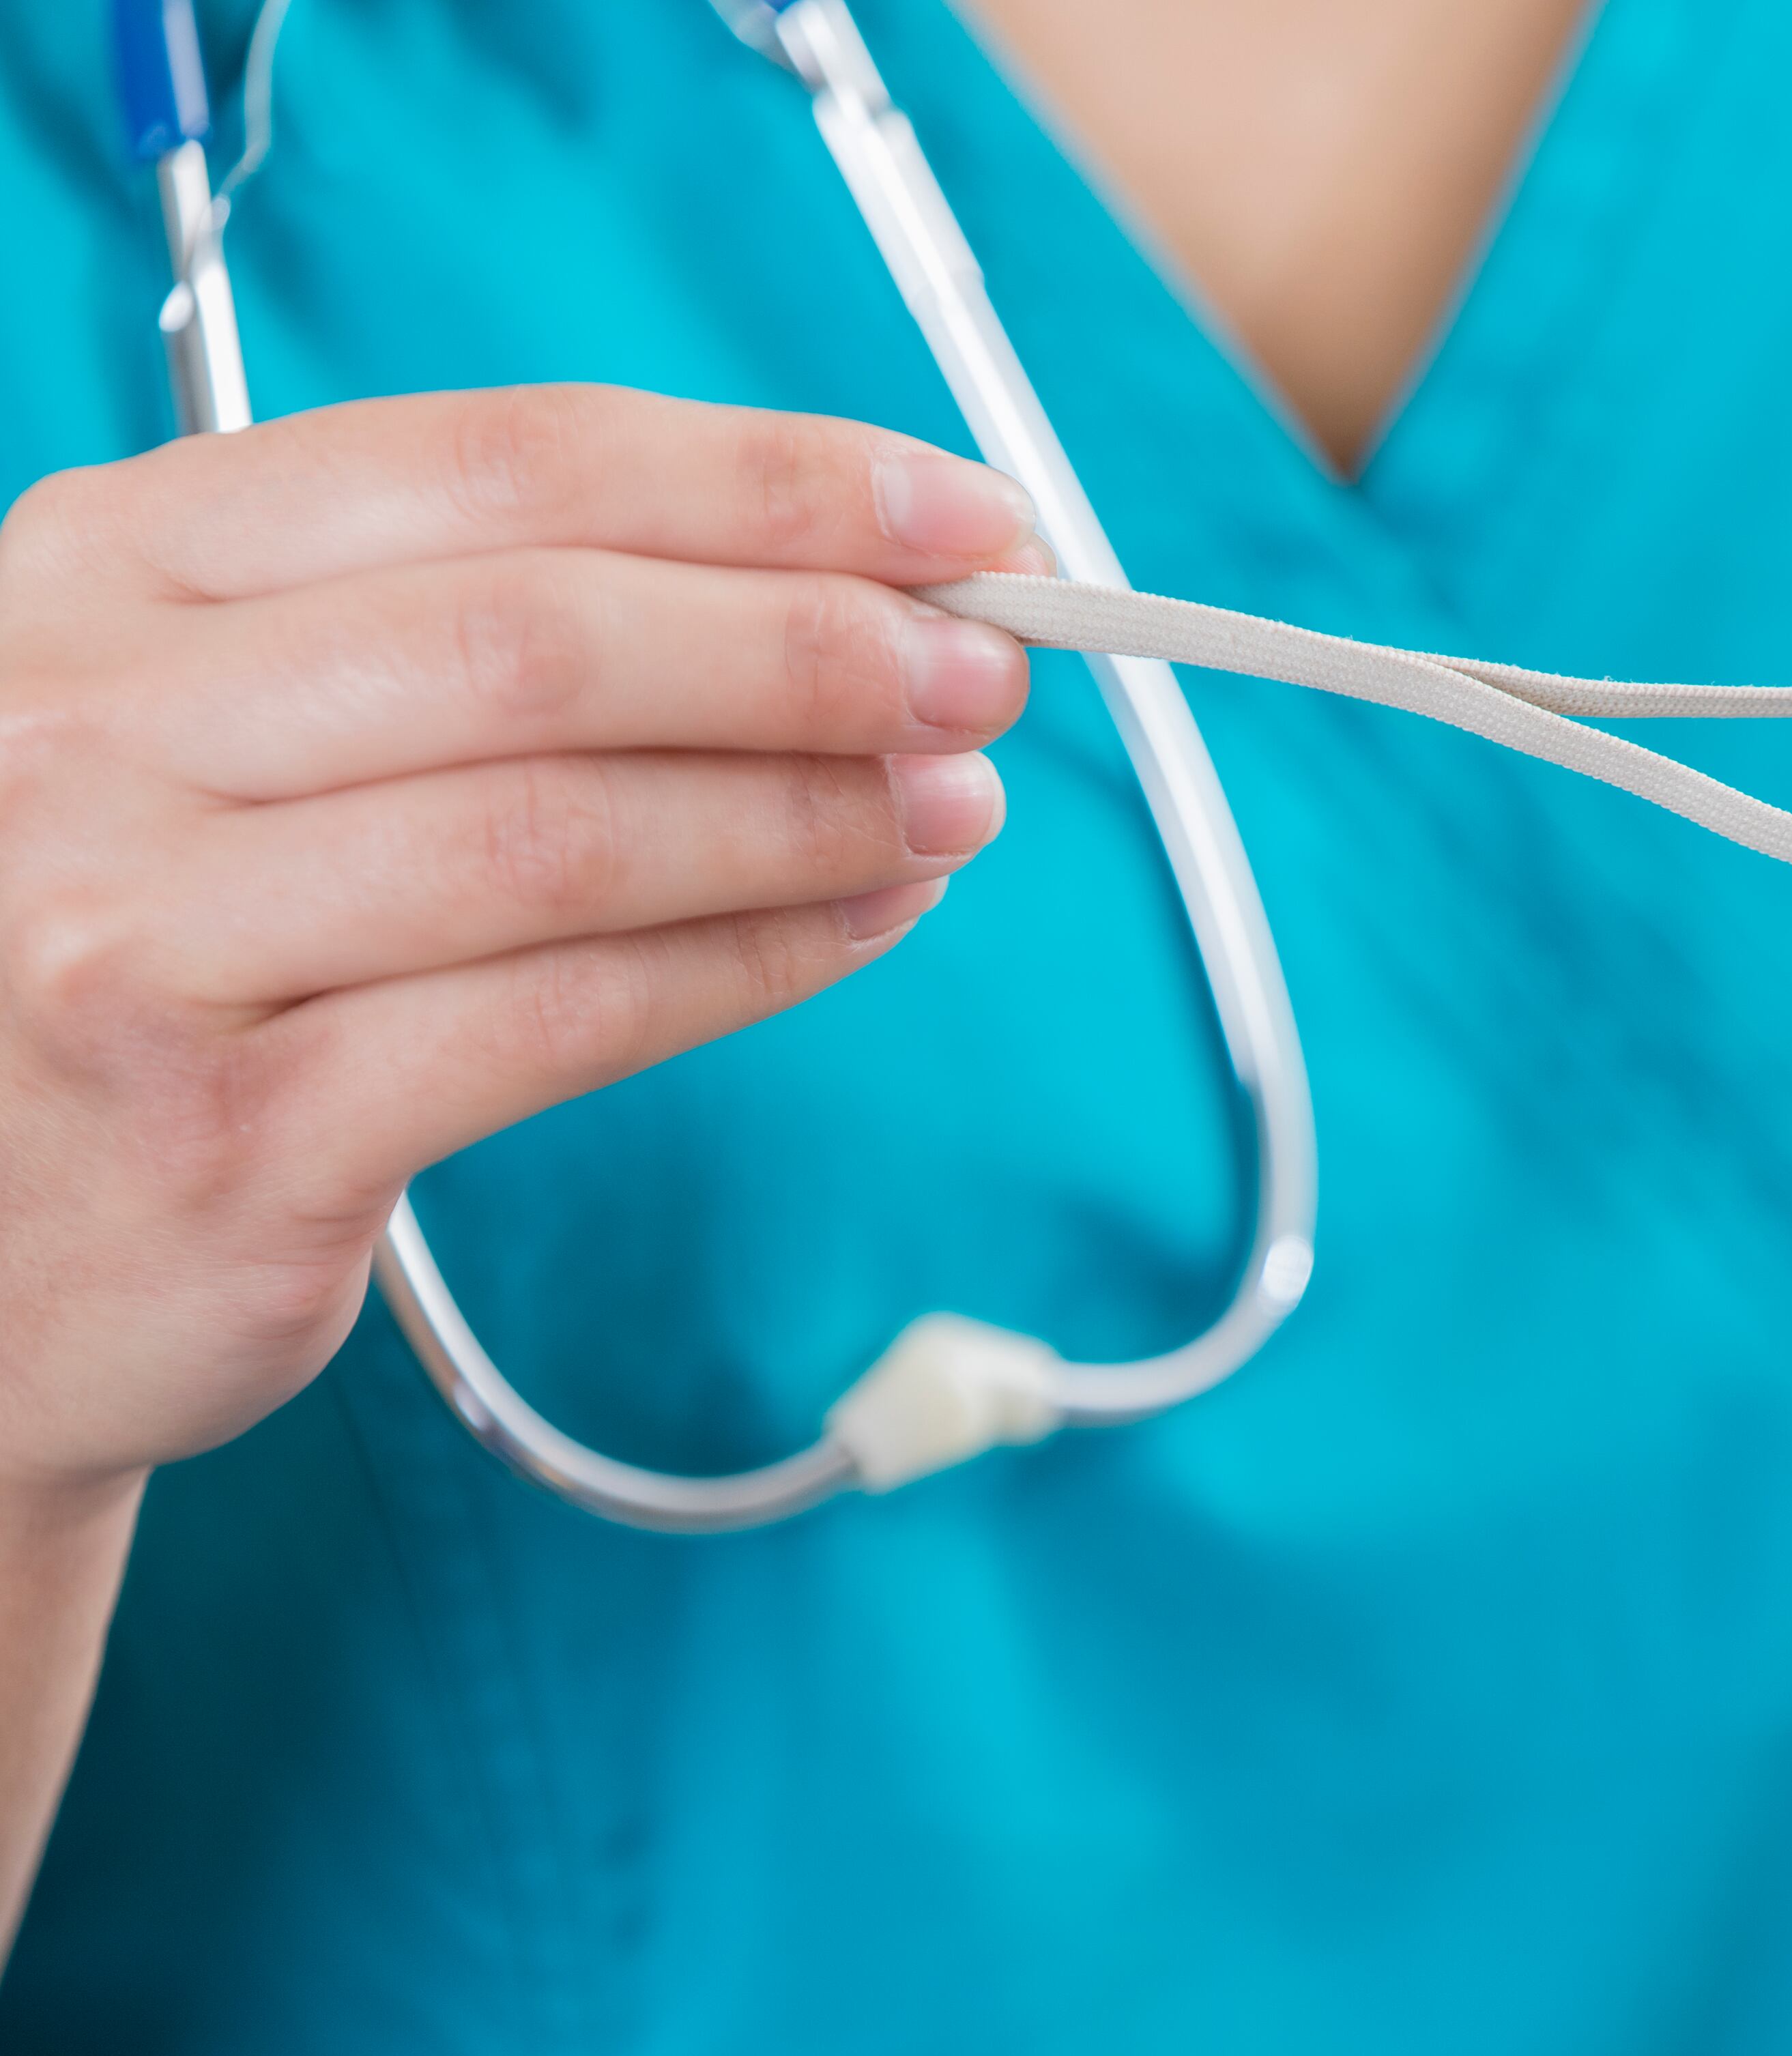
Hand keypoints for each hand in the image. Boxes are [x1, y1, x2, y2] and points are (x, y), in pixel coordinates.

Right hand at [0, 385, 1040, 1506]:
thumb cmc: (127, 948)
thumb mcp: (204, 726)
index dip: (764, 483)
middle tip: (986, 669)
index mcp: (102, 570)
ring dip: (809, 807)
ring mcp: (143, 940)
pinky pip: (564, 1019)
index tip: (958, 516)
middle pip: (544, 637)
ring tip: (953, 801)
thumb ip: (446, 633)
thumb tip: (824, 586)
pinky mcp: (237, 1138)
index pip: (497, 467)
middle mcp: (90, 732)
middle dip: (812, 642)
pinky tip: (861, 922)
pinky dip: (752, 960)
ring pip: (568, 833)